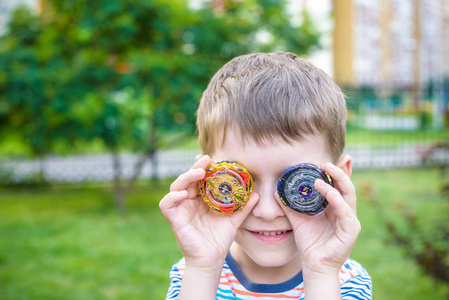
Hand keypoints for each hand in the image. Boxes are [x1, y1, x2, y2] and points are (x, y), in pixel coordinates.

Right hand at [159, 155, 258, 269]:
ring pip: (176, 186)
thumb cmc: (219, 239)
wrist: (212, 260)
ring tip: (198, 173)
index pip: (199, 178)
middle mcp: (189, 201)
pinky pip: (166, 204)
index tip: (211, 159)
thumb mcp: (234, 220)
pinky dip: (172, 197)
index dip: (202, 167)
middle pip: (187, 179)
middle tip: (206, 159)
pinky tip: (184, 193)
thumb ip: (244, 207)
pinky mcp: (174, 219)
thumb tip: (257, 194)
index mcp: (201, 199)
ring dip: (185, 177)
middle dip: (195, 167)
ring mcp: (180, 209)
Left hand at [276, 157, 360, 275]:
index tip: (328, 159)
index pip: (338, 186)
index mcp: (336, 208)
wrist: (314, 265)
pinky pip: (345, 213)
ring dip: (337, 182)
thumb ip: (289, 205)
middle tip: (326, 162)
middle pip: (347, 187)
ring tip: (324, 171)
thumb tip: (276, 190)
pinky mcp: (350, 231)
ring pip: (348, 196)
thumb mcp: (298, 219)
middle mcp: (345, 212)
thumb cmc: (309, 242)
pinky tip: (328, 192)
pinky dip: (337, 200)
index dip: (336, 172)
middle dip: (338, 172)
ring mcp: (350, 221)